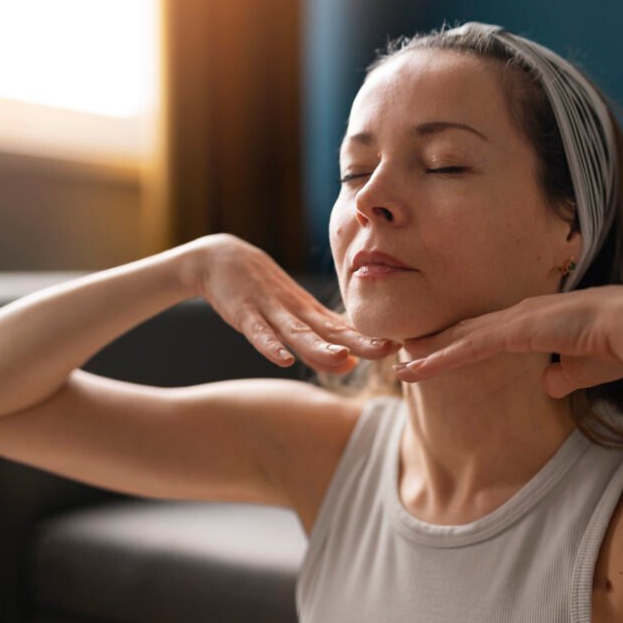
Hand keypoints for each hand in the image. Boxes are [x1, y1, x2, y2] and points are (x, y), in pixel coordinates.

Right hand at [193, 234, 399, 372]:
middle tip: (388, 350)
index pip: (344, 330)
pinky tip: (284, 360)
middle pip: (330, 331)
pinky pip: (258, 332)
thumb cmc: (262, 291)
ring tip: (342, 359)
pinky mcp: (243, 312)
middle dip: (358, 342)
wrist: (222, 257)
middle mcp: (295, 310)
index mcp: (309, 312)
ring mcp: (270, 310)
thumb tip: (349, 365)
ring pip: (297, 332)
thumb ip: (318, 340)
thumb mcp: (293, 314)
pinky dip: (270, 346)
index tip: (400, 346)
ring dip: (319, 347)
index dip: (369, 339)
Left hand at [393, 286, 622, 397]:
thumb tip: (547, 384)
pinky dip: (440, 359)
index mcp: (535, 321)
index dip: (459, 340)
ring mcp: (516, 320)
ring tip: (398, 365)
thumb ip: (562, 375)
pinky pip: (469, 348)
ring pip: (460, 337)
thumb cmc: (617, 347)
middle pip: (466, 329)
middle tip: (403, 352)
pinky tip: (416, 368)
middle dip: (434, 341)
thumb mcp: (583, 368)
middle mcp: (520, 314)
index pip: (487, 332)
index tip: (435, 350)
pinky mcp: (517, 331)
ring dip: (428, 352)